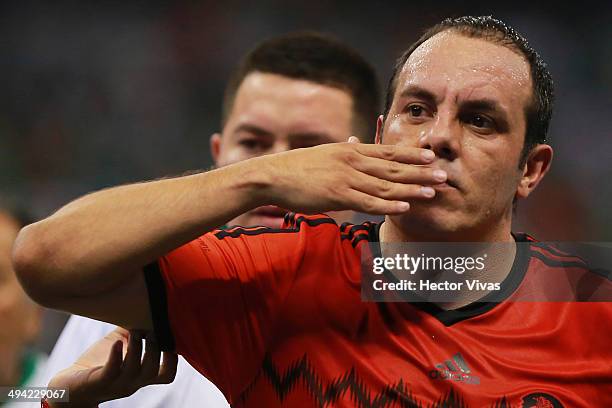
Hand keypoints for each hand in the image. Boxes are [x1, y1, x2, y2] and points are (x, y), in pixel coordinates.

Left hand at [47, 327, 177, 406]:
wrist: (70, 385)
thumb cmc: (98, 362)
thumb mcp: (121, 343)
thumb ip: (135, 328)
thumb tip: (146, 301)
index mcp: (140, 376)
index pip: (167, 375)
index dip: (173, 358)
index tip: (171, 337)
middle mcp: (132, 383)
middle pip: (154, 373)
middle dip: (157, 350)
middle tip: (153, 332)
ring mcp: (116, 384)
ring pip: (134, 371)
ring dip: (138, 349)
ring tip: (136, 332)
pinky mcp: (99, 382)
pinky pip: (111, 370)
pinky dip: (117, 354)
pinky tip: (117, 341)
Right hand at [253, 138, 446, 214]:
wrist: (273, 175)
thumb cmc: (298, 167)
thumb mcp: (325, 154)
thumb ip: (344, 153)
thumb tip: (355, 143)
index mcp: (351, 150)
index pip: (388, 151)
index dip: (411, 154)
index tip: (431, 156)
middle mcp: (353, 161)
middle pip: (393, 167)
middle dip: (421, 171)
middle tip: (444, 174)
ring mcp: (346, 178)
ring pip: (386, 184)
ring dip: (412, 188)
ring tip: (433, 192)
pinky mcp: (338, 195)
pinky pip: (368, 201)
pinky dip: (388, 204)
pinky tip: (405, 207)